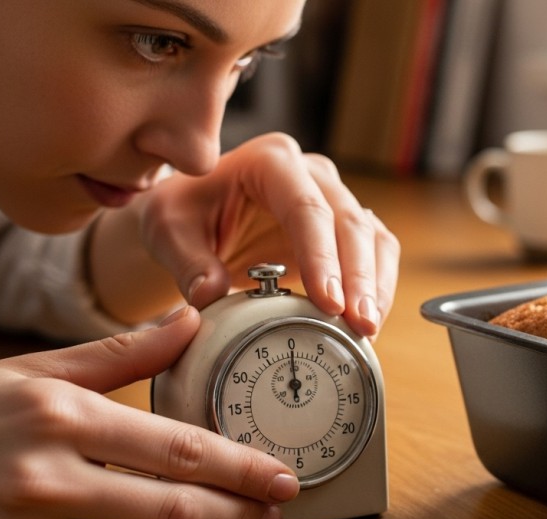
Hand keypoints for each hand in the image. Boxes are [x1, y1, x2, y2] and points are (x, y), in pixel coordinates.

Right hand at [0, 307, 299, 518]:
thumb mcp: (37, 371)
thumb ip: (120, 354)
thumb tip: (189, 320)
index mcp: (64, 416)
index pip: (179, 450)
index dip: (240, 469)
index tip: (282, 476)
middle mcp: (50, 477)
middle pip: (173, 510)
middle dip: (235, 515)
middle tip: (275, 510)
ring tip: (222, 518)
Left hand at [138, 133, 399, 336]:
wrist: (200, 217)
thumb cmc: (185, 213)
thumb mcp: (168, 229)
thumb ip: (187, 260)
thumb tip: (212, 294)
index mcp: (270, 161)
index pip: (306, 208)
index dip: (321, 256)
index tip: (329, 302)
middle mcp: (312, 173)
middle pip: (349, 223)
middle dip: (359, 278)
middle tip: (359, 324)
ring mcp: (335, 199)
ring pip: (373, 237)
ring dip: (376, 285)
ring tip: (368, 329)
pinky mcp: (346, 228)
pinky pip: (377, 253)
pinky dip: (378, 287)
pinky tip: (368, 321)